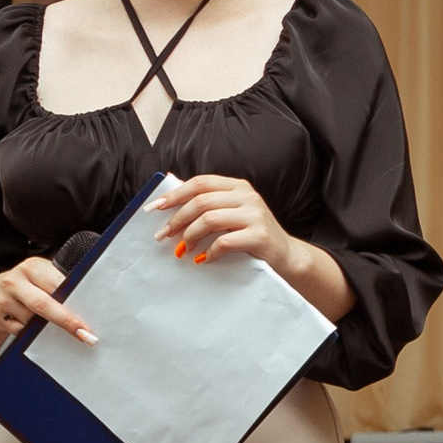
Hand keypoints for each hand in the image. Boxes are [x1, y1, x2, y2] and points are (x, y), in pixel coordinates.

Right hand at [0, 255, 95, 351]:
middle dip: (65, 321)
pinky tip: (32, 326)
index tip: (86, 321)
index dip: (74, 303)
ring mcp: (3, 300)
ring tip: (52, 324)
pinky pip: (20, 332)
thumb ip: (62, 285)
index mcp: (32, 267)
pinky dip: (30, 334)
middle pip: (42, 305)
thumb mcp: (47, 275)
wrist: (4, 288)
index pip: (57, 285)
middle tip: (83, 335)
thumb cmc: (35, 282)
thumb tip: (89, 305)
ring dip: (46, 328)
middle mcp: (14, 281)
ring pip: (31, 322)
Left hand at [150, 174, 306, 273]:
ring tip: (183, 249)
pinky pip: (224, 242)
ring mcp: (255, 215)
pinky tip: (205, 259)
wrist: (286, 256)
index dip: (175, 194)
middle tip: (164, 235)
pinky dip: (209, 252)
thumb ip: (210, 204)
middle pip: (201, 202)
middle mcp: (248, 197)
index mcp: (238, 187)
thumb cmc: (253, 236)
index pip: (201, 182)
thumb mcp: (234, 213)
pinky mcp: (260, 236)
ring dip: (190, 236)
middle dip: (177, 219)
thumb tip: (172, 198)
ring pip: (209, 219)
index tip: (155, 208)